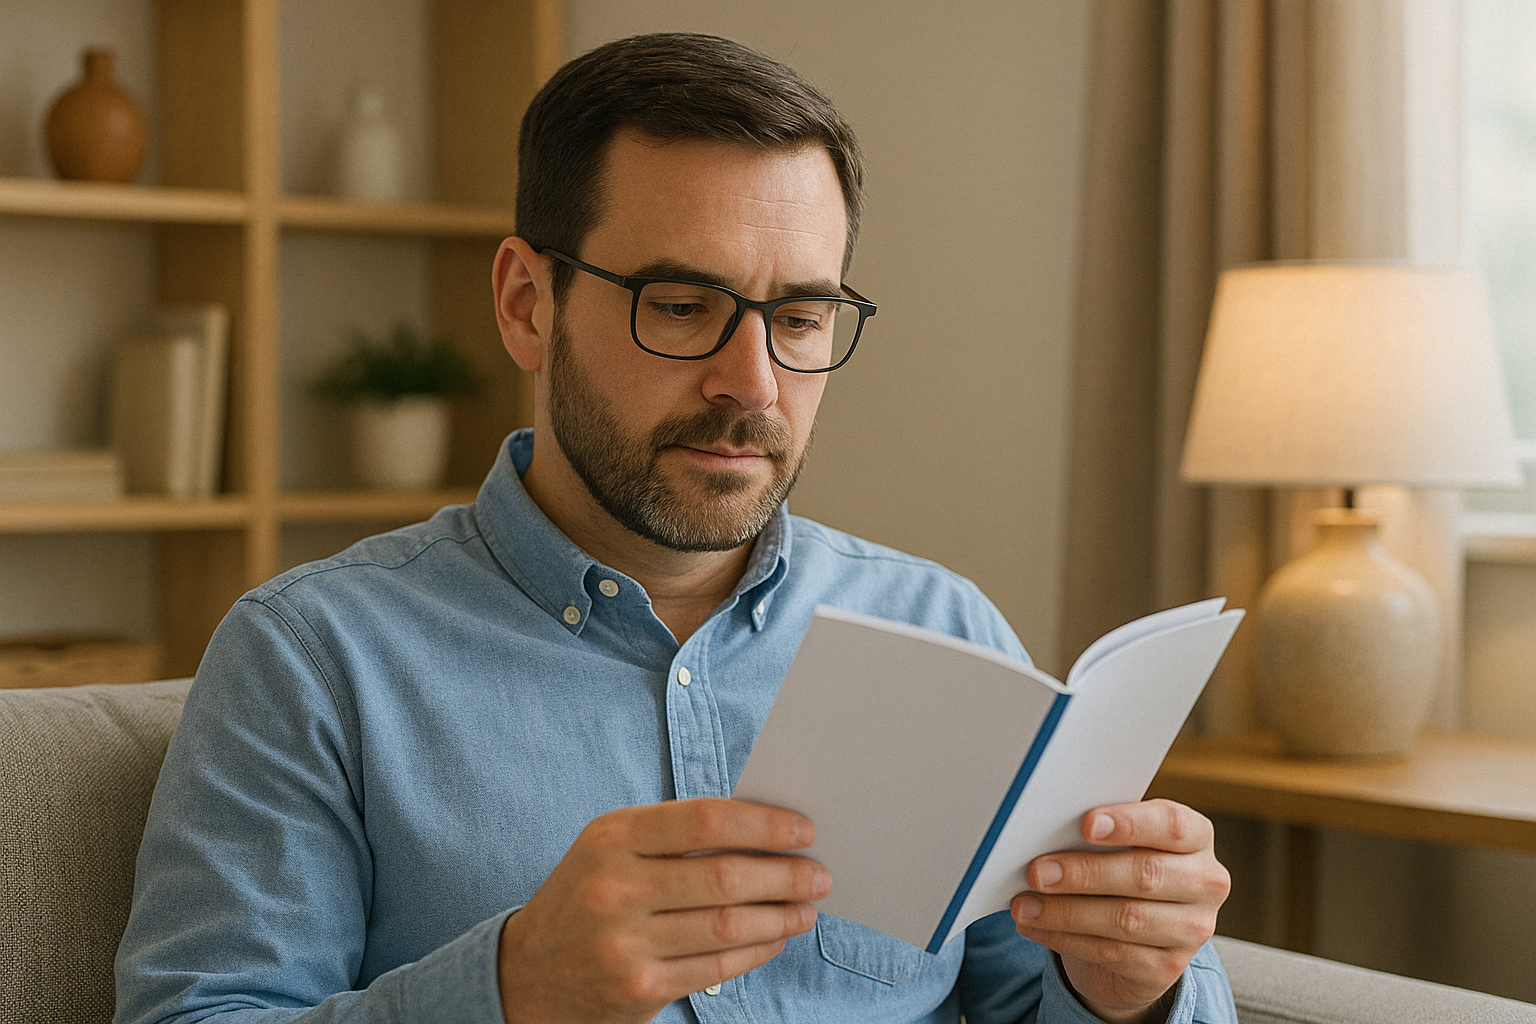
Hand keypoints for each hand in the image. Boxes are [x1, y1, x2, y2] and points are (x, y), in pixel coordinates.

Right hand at [497, 798, 828, 1023]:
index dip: (763, 825)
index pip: (704, 820)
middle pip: (724, 877)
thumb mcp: (612, 849)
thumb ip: (675, 836)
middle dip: (785, 875)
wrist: (525, 974)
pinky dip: (757, 951)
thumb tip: (764, 833)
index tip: (803, 830)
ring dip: (781, 917)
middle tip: (818, 874)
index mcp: (611, 838)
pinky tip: (775, 938)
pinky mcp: (639, 990)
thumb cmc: (586, 896)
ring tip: (806, 908)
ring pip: (727, 926)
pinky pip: (717, 968)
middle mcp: (614, 888)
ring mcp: (624, 944)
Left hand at [1010, 799, 1228, 1023]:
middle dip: (1084, 873)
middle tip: (1037, 872)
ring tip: (1024, 905)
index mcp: (1197, 838)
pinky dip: (1065, 938)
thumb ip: (1098, 834)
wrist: (1139, 936)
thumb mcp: (1119, 845)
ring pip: (1126, 920)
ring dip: (1066, 912)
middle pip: (1146, 874)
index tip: (1086, 824)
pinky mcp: (1168, 968)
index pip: (1172, 825)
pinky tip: (1036, 926)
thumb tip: (1045, 833)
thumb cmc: (1121, 869)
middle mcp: (1205, 883)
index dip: (1130, 824)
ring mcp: (1192, 929)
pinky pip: (1111, 953)